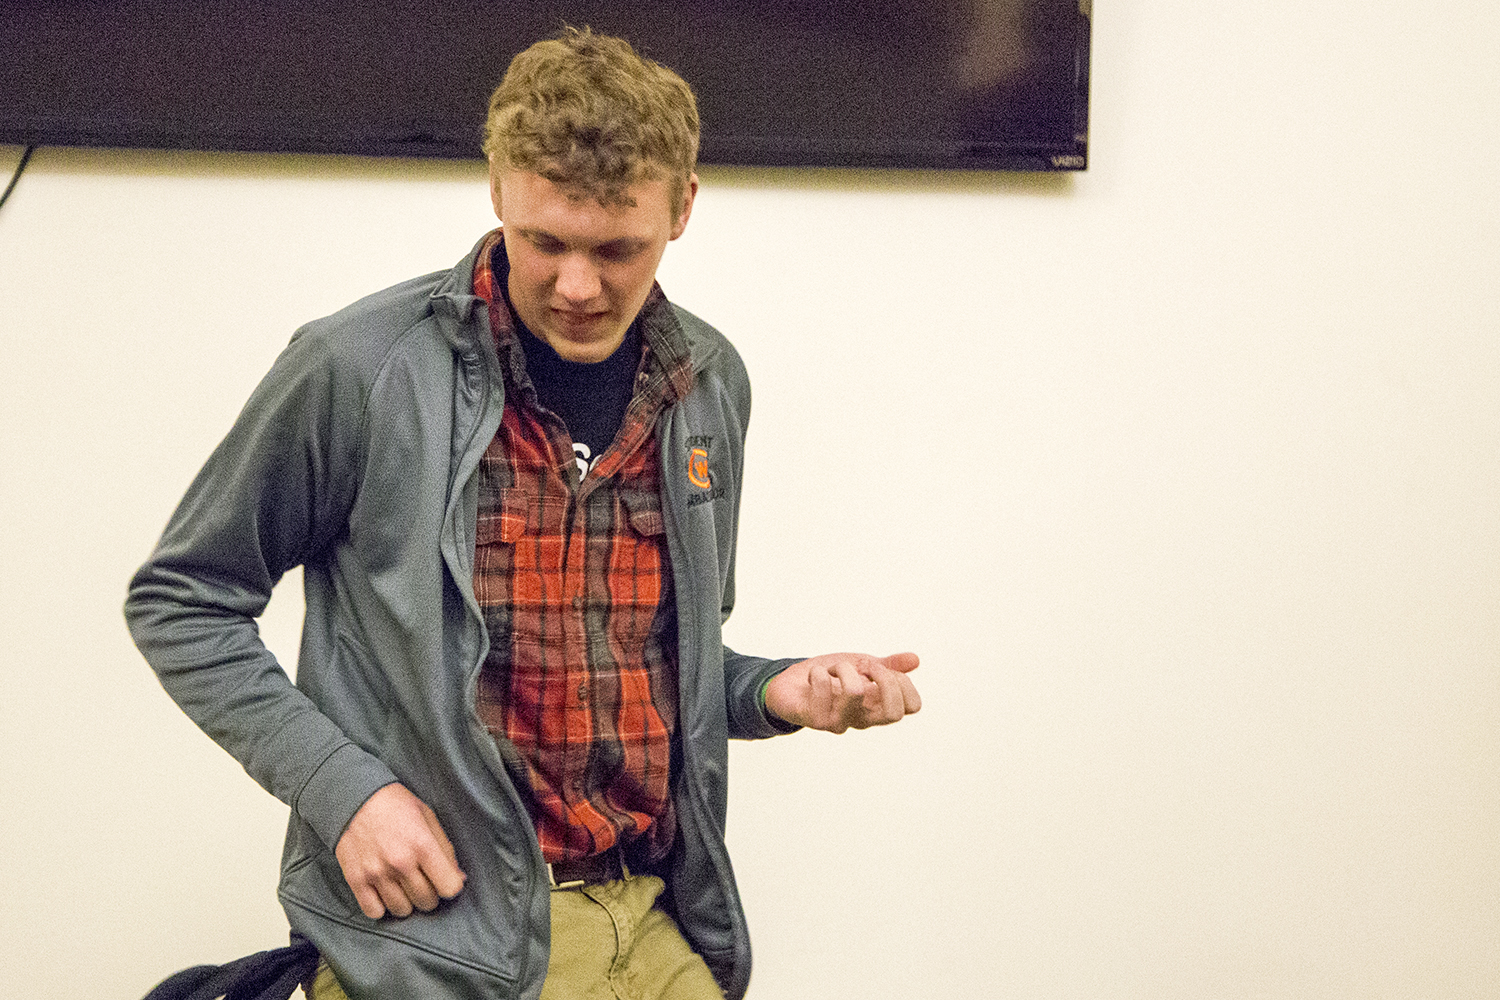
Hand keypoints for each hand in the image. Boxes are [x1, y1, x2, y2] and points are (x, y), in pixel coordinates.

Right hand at [334, 783, 466, 918]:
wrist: (355, 797)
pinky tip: (384, 892)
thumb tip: (459, 878)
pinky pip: (374, 912)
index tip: (445, 880)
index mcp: (422, 844)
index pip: (449, 887)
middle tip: (423, 881)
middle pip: (427, 901)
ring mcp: (376, 873)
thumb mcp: (428, 818)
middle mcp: (400, 862)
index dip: (451, 886)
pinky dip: (381, 906)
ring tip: (403, 885)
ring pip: (402, 910)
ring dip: (407, 901)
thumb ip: (446, 850)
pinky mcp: (356, 880)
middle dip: (430, 894)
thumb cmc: (396, 805)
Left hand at [764, 651, 920, 733]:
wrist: (789, 684)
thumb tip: (915, 659)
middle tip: (865, 667)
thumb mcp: (860, 665)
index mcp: (877, 707)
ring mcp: (839, 722)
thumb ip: (887, 665)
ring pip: (854, 692)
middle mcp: (862, 719)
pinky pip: (823, 687)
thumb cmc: (829, 677)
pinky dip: (818, 671)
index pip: (911, 707)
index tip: (883, 667)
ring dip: (843, 668)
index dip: (904, 682)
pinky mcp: (815, 719)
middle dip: (884, 678)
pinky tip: (814, 676)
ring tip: (834, 668)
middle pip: (894, 713)